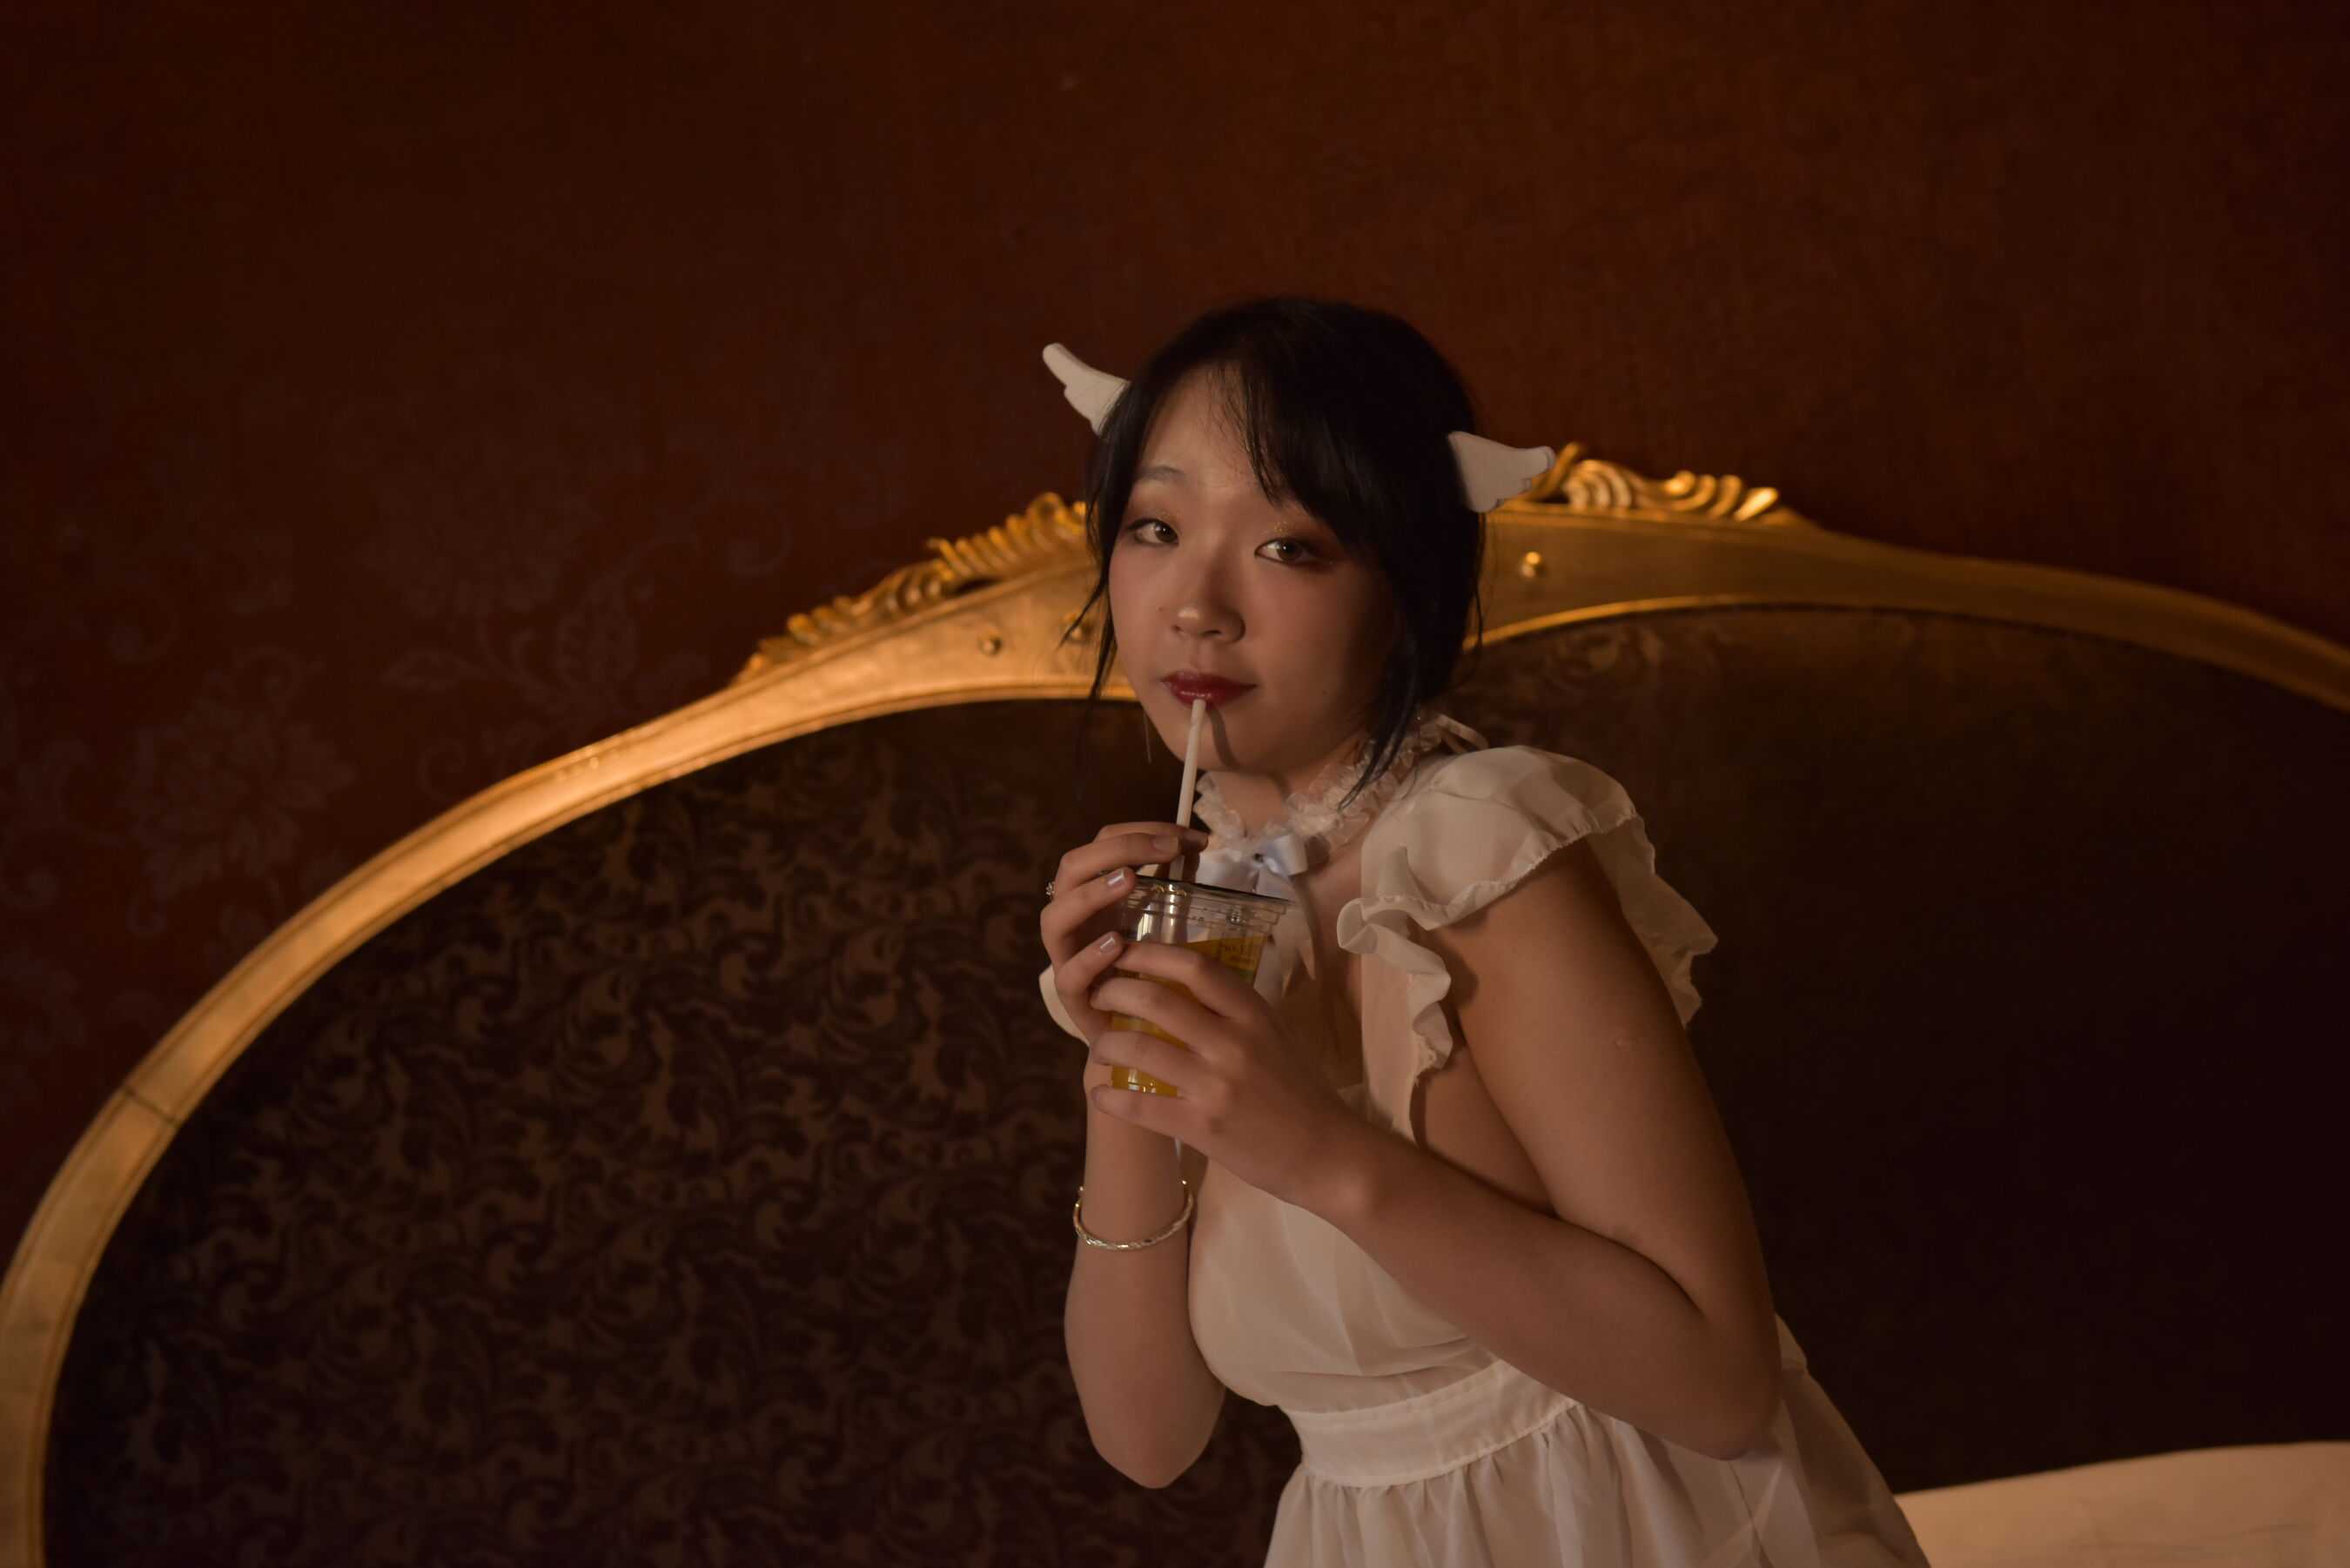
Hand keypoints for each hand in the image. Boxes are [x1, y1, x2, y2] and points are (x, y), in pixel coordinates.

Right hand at [1039, 820, 1209, 1045]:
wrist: (1137, 1033)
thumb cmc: (1146, 969)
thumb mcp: (1163, 919)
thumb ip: (1173, 884)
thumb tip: (1196, 846)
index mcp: (1093, 892)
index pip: (1102, 843)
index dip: (1142, 831)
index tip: (1187, 836)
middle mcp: (1073, 918)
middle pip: (1071, 867)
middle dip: (1116, 850)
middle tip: (1163, 849)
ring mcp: (1067, 956)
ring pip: (1055, 916)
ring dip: (1091, 894)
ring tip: (1129, 880)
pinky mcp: (1072, 997)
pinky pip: (1068, 974)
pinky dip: (1089, 957)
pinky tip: (1115, 944)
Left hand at [1085, 940, 1363, 1214]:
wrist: (1327, 1154)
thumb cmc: (1301, 1091)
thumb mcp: (1276, 1035)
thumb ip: (1235, 1010)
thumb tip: (1185, 981)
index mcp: (1253, 1014)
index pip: (1194, 967)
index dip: (1149, 954)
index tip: (1123, 953)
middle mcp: (1233, 1042)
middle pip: (1156, 1000)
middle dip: (1115, 992)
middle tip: (1099, 996)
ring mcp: (1216, 1085)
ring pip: (1139, 1049)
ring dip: (1106, 1044)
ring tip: (1099, 1046)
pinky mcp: (1202, 1127)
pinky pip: (1140, 1106)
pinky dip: (1110, 1098)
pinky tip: (1100, 1094)